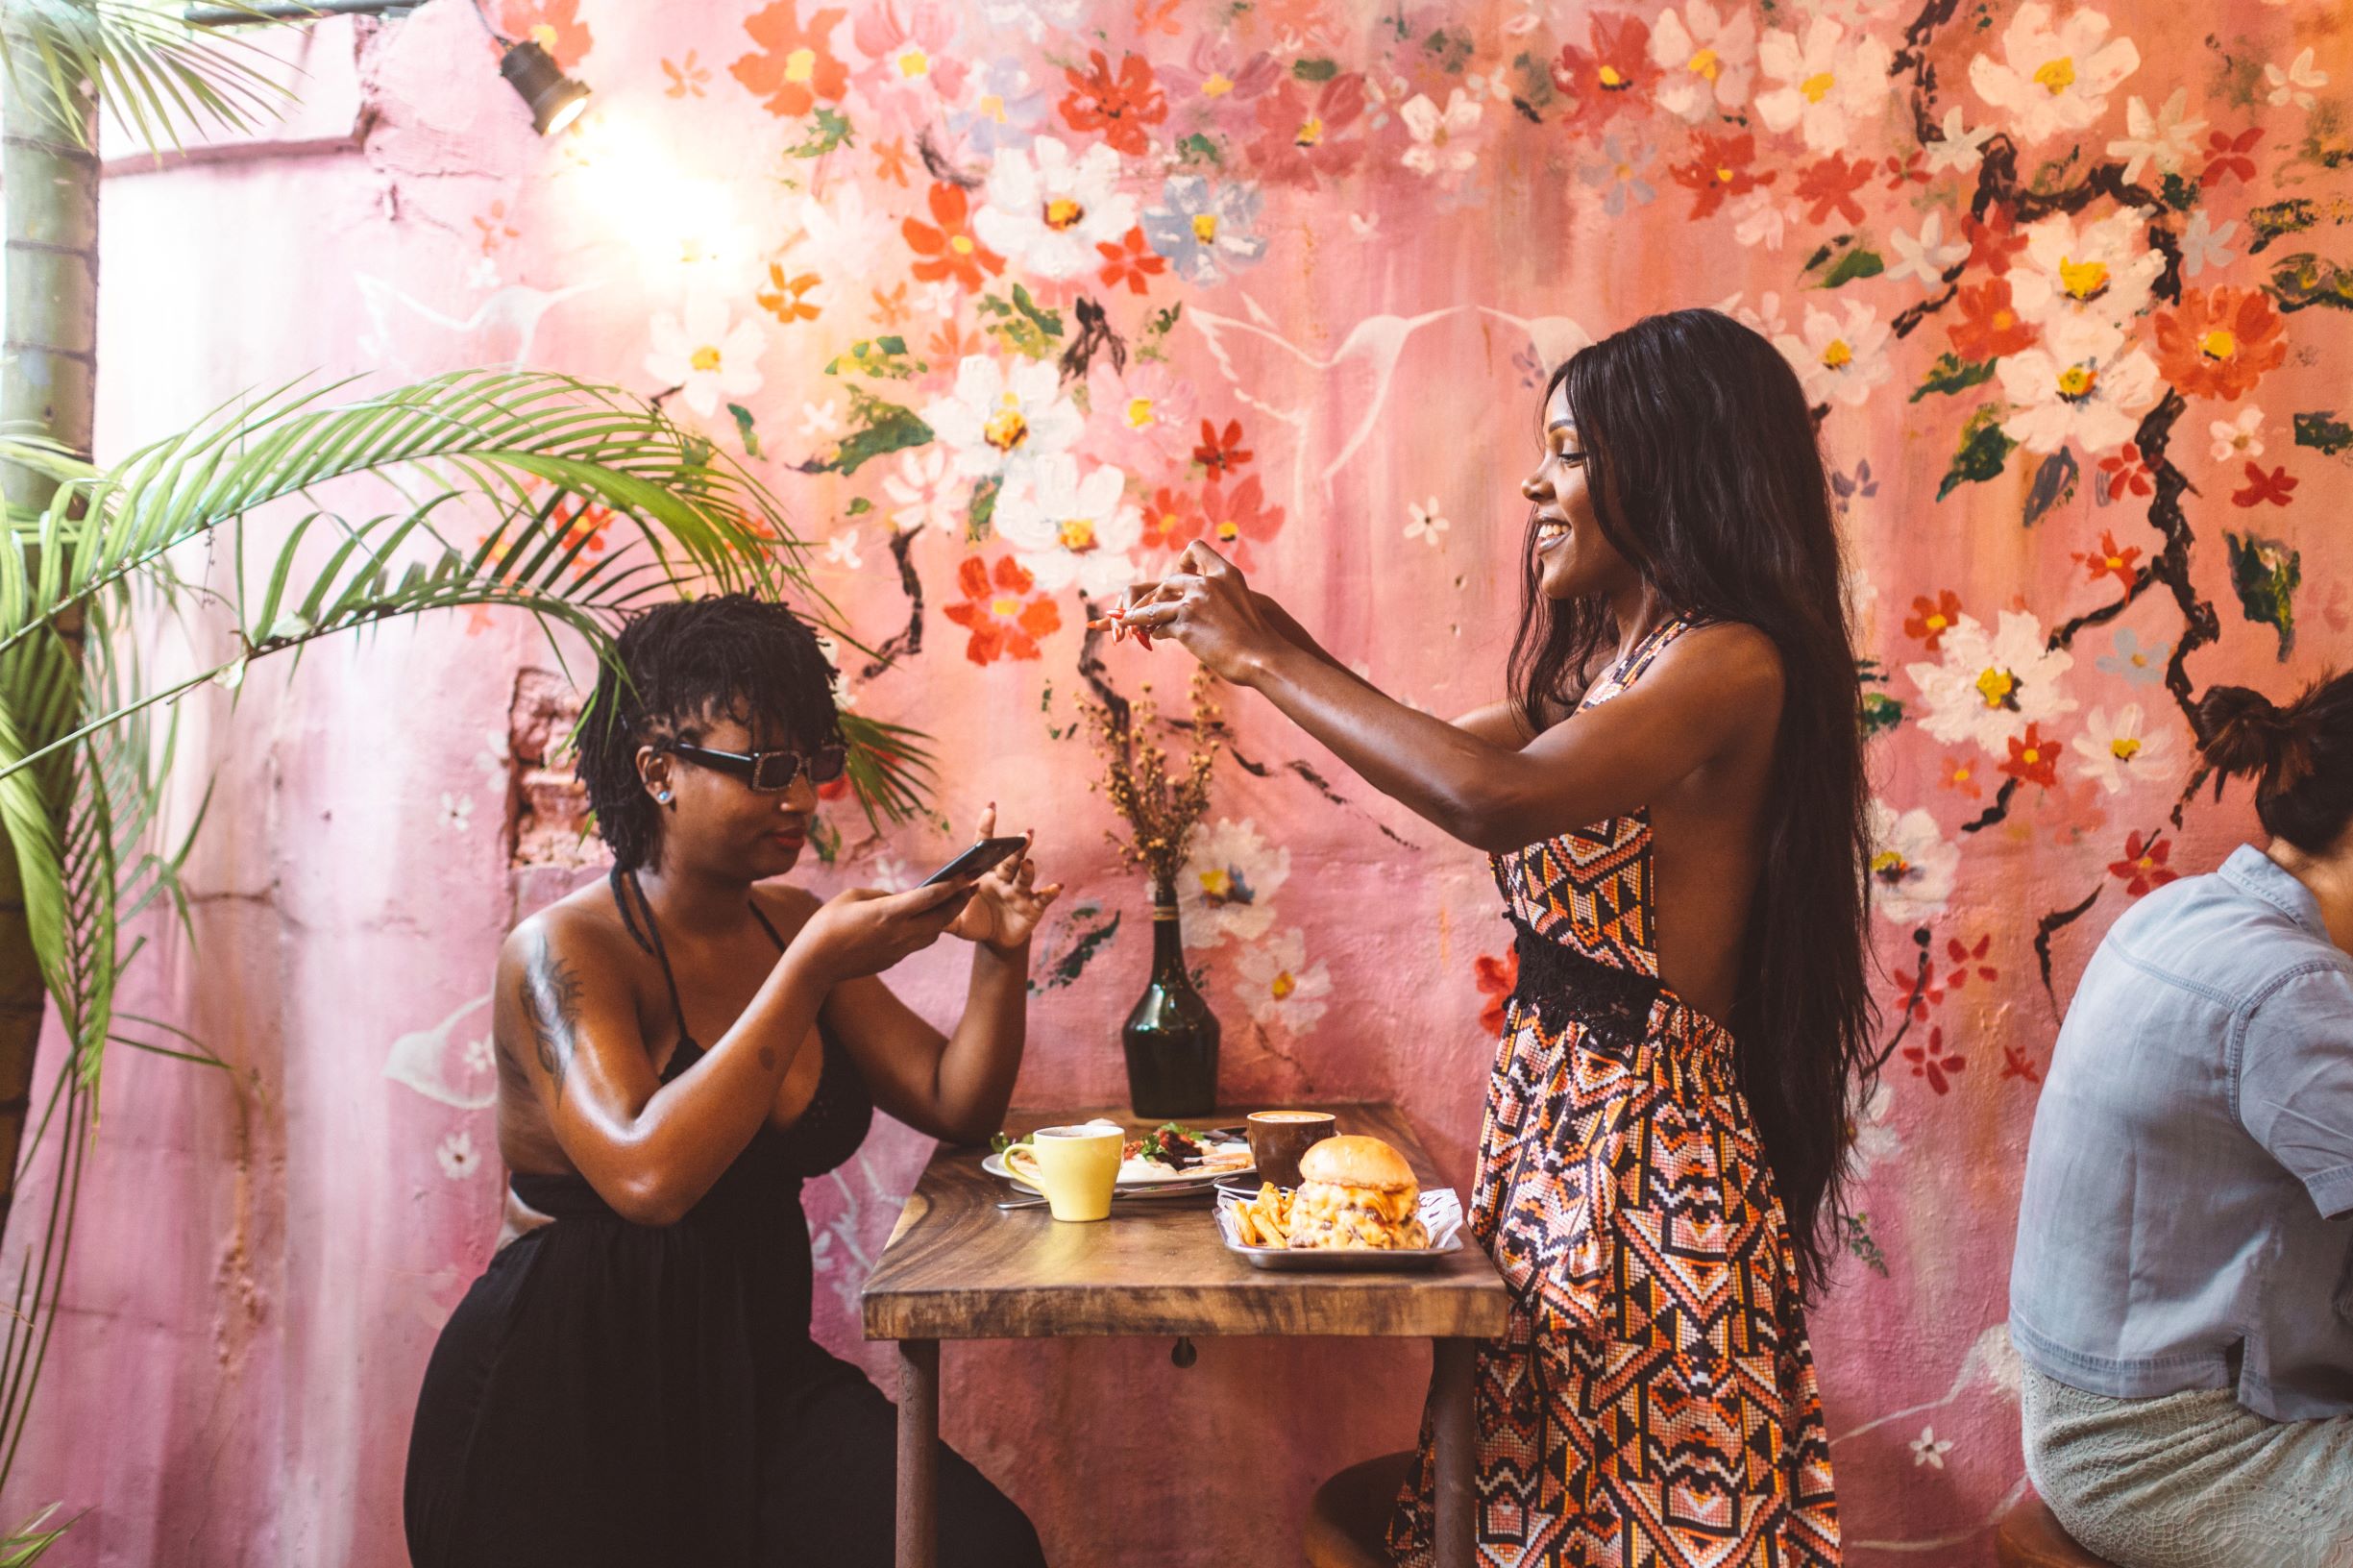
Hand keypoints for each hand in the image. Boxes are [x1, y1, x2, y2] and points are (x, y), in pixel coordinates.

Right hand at [797, 878, 974, 983]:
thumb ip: (881, 895)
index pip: (931, 897)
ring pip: (934, 933)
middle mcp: (899, 933)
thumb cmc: (827, 924)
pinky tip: (925, 919)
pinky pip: (918, 943)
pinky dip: (927, 930)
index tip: (969, 874)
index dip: (953, 885)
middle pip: (942, 918)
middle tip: (971, 886)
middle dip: (960, 901)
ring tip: (953, 901)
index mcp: (889, 913)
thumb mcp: (852, 897)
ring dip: (946, 917)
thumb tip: (899, 898)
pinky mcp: (893, 960)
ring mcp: (898, 950)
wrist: (815, 964)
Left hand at [946, 805, 1062, 952]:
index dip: (987, 827)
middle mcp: (1004, 877)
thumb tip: (921, 907)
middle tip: (1021, 835)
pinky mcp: (1032, 907)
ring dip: (1029, 868)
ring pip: (1024, 875)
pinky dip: (1050, 893)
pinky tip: (1057, 887)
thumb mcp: (956, 920)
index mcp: (984, 874)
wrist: (995, 941)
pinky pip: (1042, 898)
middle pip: (1009, 859)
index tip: (991, 807)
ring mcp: (1019, 891)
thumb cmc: (975, 923)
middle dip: (1015, 847)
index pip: (985, 847)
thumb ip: (942, 913)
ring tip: (1029, 861)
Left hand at [1113, 542, 1282, 685]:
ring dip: (1141, 614)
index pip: (1195, 548)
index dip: (1184, 560)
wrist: (1262, 656)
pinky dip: (1156, 632)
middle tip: (1154, 605)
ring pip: (1155, 605)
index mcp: (1224, 572)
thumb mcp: (1240, 599)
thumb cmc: (1254, 633)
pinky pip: (1160, 627)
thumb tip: (1193, 597)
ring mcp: (1193, 604)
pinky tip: (1156, 637)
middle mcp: (1207, 583)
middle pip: (1170, 581)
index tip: (1181, 572)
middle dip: (1159, 595)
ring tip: (1132, 621)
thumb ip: (1219, 591)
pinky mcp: (1184, 626)